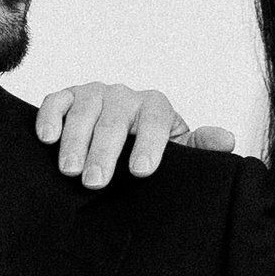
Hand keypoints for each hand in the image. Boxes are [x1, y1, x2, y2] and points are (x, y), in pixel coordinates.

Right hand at [34, 84, 235, 187]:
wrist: (123, 144)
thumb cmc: (151, 153)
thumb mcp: (179, 155)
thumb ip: (200, 149)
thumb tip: (227, 140)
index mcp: (156, 108)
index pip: (156, 120)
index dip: (150, 144)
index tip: (141, 172)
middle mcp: (126, 96)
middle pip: (115, 118)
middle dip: (104, 151)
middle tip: (95, 181)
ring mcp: (96, 94)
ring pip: (85, 110)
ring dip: (75, 140)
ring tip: (70, 170)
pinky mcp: (68, 97)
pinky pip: (57, 100)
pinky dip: (50, 117)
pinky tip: (47, 139)